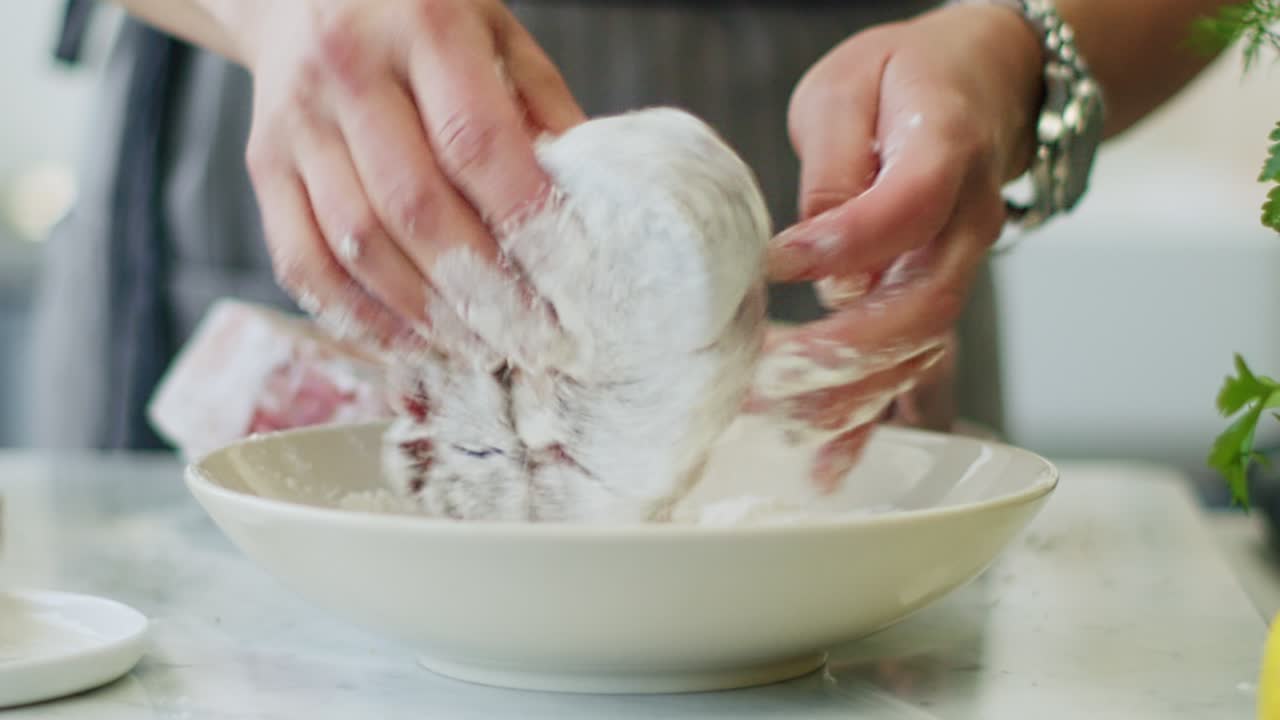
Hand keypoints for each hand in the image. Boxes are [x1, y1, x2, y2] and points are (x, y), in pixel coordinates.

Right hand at [227, 0, 583, 347]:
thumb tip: (590, 206)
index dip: (525, 220)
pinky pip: (303, 262)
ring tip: (485, 351)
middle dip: (484, 290)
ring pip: (358, 245)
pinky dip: (359, 315)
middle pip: (416, 206)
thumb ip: (542, 109)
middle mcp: (348, 70)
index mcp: (423, 24)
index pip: (477, 141)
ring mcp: (296, 123)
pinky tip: (412, 342)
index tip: (571, 278)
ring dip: (427, 315)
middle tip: (536, 339)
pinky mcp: (264, 166)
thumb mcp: (497, 32)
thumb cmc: (421, 16)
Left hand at [752, 4, 1042, 488]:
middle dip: (843, 351)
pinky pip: (913, 368)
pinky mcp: (936, 299)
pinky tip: (830, 464)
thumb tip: (809, 251)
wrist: (981, 86)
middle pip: (923, 304)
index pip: (908, 209)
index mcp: (948, 149)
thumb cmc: (905, 80)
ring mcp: (959, 269)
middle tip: (764, 373)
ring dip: (850, 397)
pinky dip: (873, 419)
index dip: (845, 244)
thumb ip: (832, 166)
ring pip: (919, 350)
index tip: (773, 262)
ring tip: (778, 424)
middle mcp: (967, 223)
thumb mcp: (849, 89)